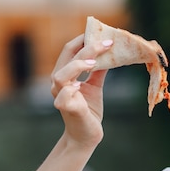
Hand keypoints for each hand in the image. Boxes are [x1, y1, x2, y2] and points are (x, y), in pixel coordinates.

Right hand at [50, 34, 112, 149]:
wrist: (87, 136)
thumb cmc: (88, 110)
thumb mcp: (95, 86)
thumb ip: (98, 70)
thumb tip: (110, 53)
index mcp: (65, 75)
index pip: (69, 51)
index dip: (83, 40)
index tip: (101, 34)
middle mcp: (59, 83)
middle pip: (66, 57)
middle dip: (85, 47)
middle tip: (106, 43)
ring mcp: (60, 96)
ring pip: (60, 75)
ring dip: (77, 66)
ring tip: (94, 63)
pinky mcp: (66, 109)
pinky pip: (63, 97)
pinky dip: (71, 89)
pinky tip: (80, 85)